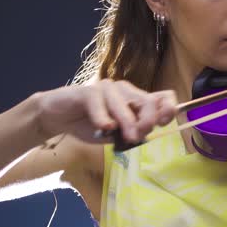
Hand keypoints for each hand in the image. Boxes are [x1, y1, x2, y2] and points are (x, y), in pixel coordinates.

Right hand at [33, 80, 177, 144]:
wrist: (58, 116)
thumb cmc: (89, 124)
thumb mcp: (116, 134)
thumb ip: (132, 132)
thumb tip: (147, 134)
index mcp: (136, 101)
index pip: (163, 98)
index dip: (168, 109)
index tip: (163, 124)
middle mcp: (125, 91)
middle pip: (147, 101)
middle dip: (148, 120)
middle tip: (140, 136)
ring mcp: (107, 89)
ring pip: (124, 103)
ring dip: (128, 122)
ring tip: (129, 137)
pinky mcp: (88, 91)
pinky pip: (100, 103)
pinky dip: (104, 117)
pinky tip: (105, 128)